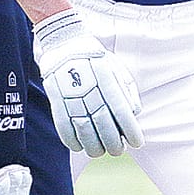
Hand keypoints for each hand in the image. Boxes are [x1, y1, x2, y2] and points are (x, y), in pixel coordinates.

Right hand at [31, 10, 141, 157]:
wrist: (65, 43)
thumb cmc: (96, 59)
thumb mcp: (117, 69)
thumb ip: (127, 92)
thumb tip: (134, 114)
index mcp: (107, 79)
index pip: (121, 111)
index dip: (131, 130)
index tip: (137, 143)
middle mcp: (89, 87)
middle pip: (103, 123)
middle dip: (113, 143)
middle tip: (118, 151)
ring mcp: (70, 94)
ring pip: (83, 128)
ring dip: (93, 145)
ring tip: (99, 151)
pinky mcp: (55, 98)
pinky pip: (63, 125)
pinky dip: (71, 140)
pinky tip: (78, 147)